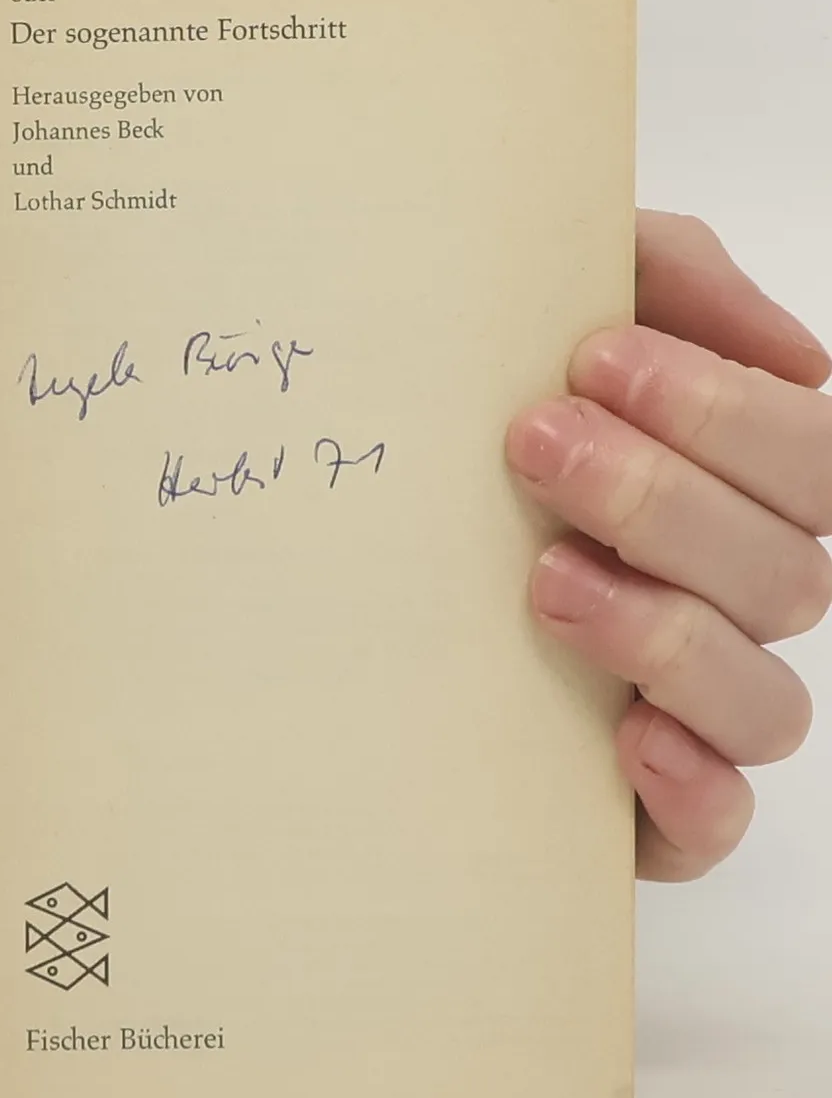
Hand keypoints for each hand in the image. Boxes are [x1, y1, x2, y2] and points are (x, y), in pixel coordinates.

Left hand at [506, 211, 831, 879]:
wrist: (315, 560)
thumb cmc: (456, 413)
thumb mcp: (541, 304)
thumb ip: (663, 273)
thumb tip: (799, 356)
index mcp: (733, 492)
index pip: (809, 461)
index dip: (726, 412)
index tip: (592, 356)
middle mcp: (728, 601)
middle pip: (787, 576)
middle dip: (664, 501)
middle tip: (532, 444)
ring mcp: (688, 707)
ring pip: (765, 702)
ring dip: (665, 633)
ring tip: (543, 578)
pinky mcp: (634, 803)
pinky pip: (713, 825)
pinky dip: (693, 788)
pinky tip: (629, 738)